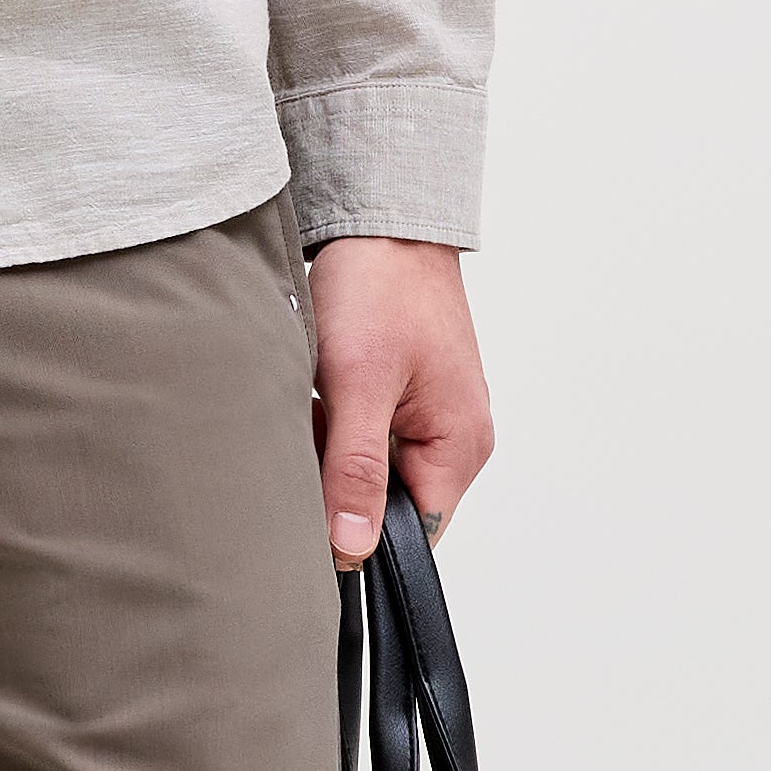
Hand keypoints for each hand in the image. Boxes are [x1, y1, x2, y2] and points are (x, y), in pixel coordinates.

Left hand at [307, 235, 491, 571]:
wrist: (380, 223)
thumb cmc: (380, 289)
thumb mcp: (357, 384)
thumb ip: (356, 470)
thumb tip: (353, 547)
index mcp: (460, 447)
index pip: (412, 536)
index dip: (359, 534)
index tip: (313, 512)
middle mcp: (458, 438)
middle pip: (390, 505)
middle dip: (341, 487)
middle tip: (310, 439)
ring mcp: (435, 415)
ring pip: (373, 470)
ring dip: (336, 453)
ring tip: (317, 406)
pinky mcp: (410, 395)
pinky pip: (369, 436)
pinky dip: (338, 424)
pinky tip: (322, 394)